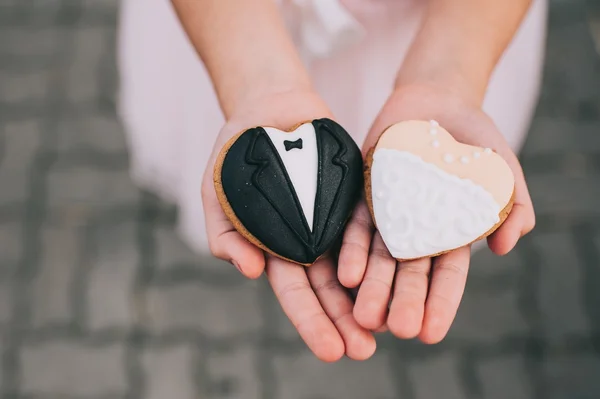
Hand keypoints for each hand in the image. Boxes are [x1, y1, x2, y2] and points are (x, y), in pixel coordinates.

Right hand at [201, 89, 375, 360]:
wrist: (268, 108)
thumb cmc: (236, 156)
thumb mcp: (218, 195)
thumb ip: (226, 235)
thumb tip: (251, 272)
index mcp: (277, 249)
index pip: (296, 293)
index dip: (311, 321)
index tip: (330, 349)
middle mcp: (310, 242)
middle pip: (330, 288)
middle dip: (345, 321)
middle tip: (364, 351)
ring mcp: (334, 220)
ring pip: (356, 264)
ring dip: (370, 296)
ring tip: (389, 326)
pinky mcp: (355, 197)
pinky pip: (374, 225)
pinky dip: (386, 251)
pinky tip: (404, 273)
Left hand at [337, 83, 535, 341]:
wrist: (436, 100)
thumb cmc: (475, 138)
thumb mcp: (501, 169)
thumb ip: (511, 204)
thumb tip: (505, 246)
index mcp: (450, 234)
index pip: (446, 276)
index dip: (440, 304)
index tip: (432, 334)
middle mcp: (416, 231)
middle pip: (409, 272)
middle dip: (403, 302)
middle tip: (396, 331)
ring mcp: (389, 214)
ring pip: (378, 256)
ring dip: (371, 286)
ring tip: (363, 316)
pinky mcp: (365, 195)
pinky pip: (355, 224)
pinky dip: (351, 249)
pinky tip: (344, 274)